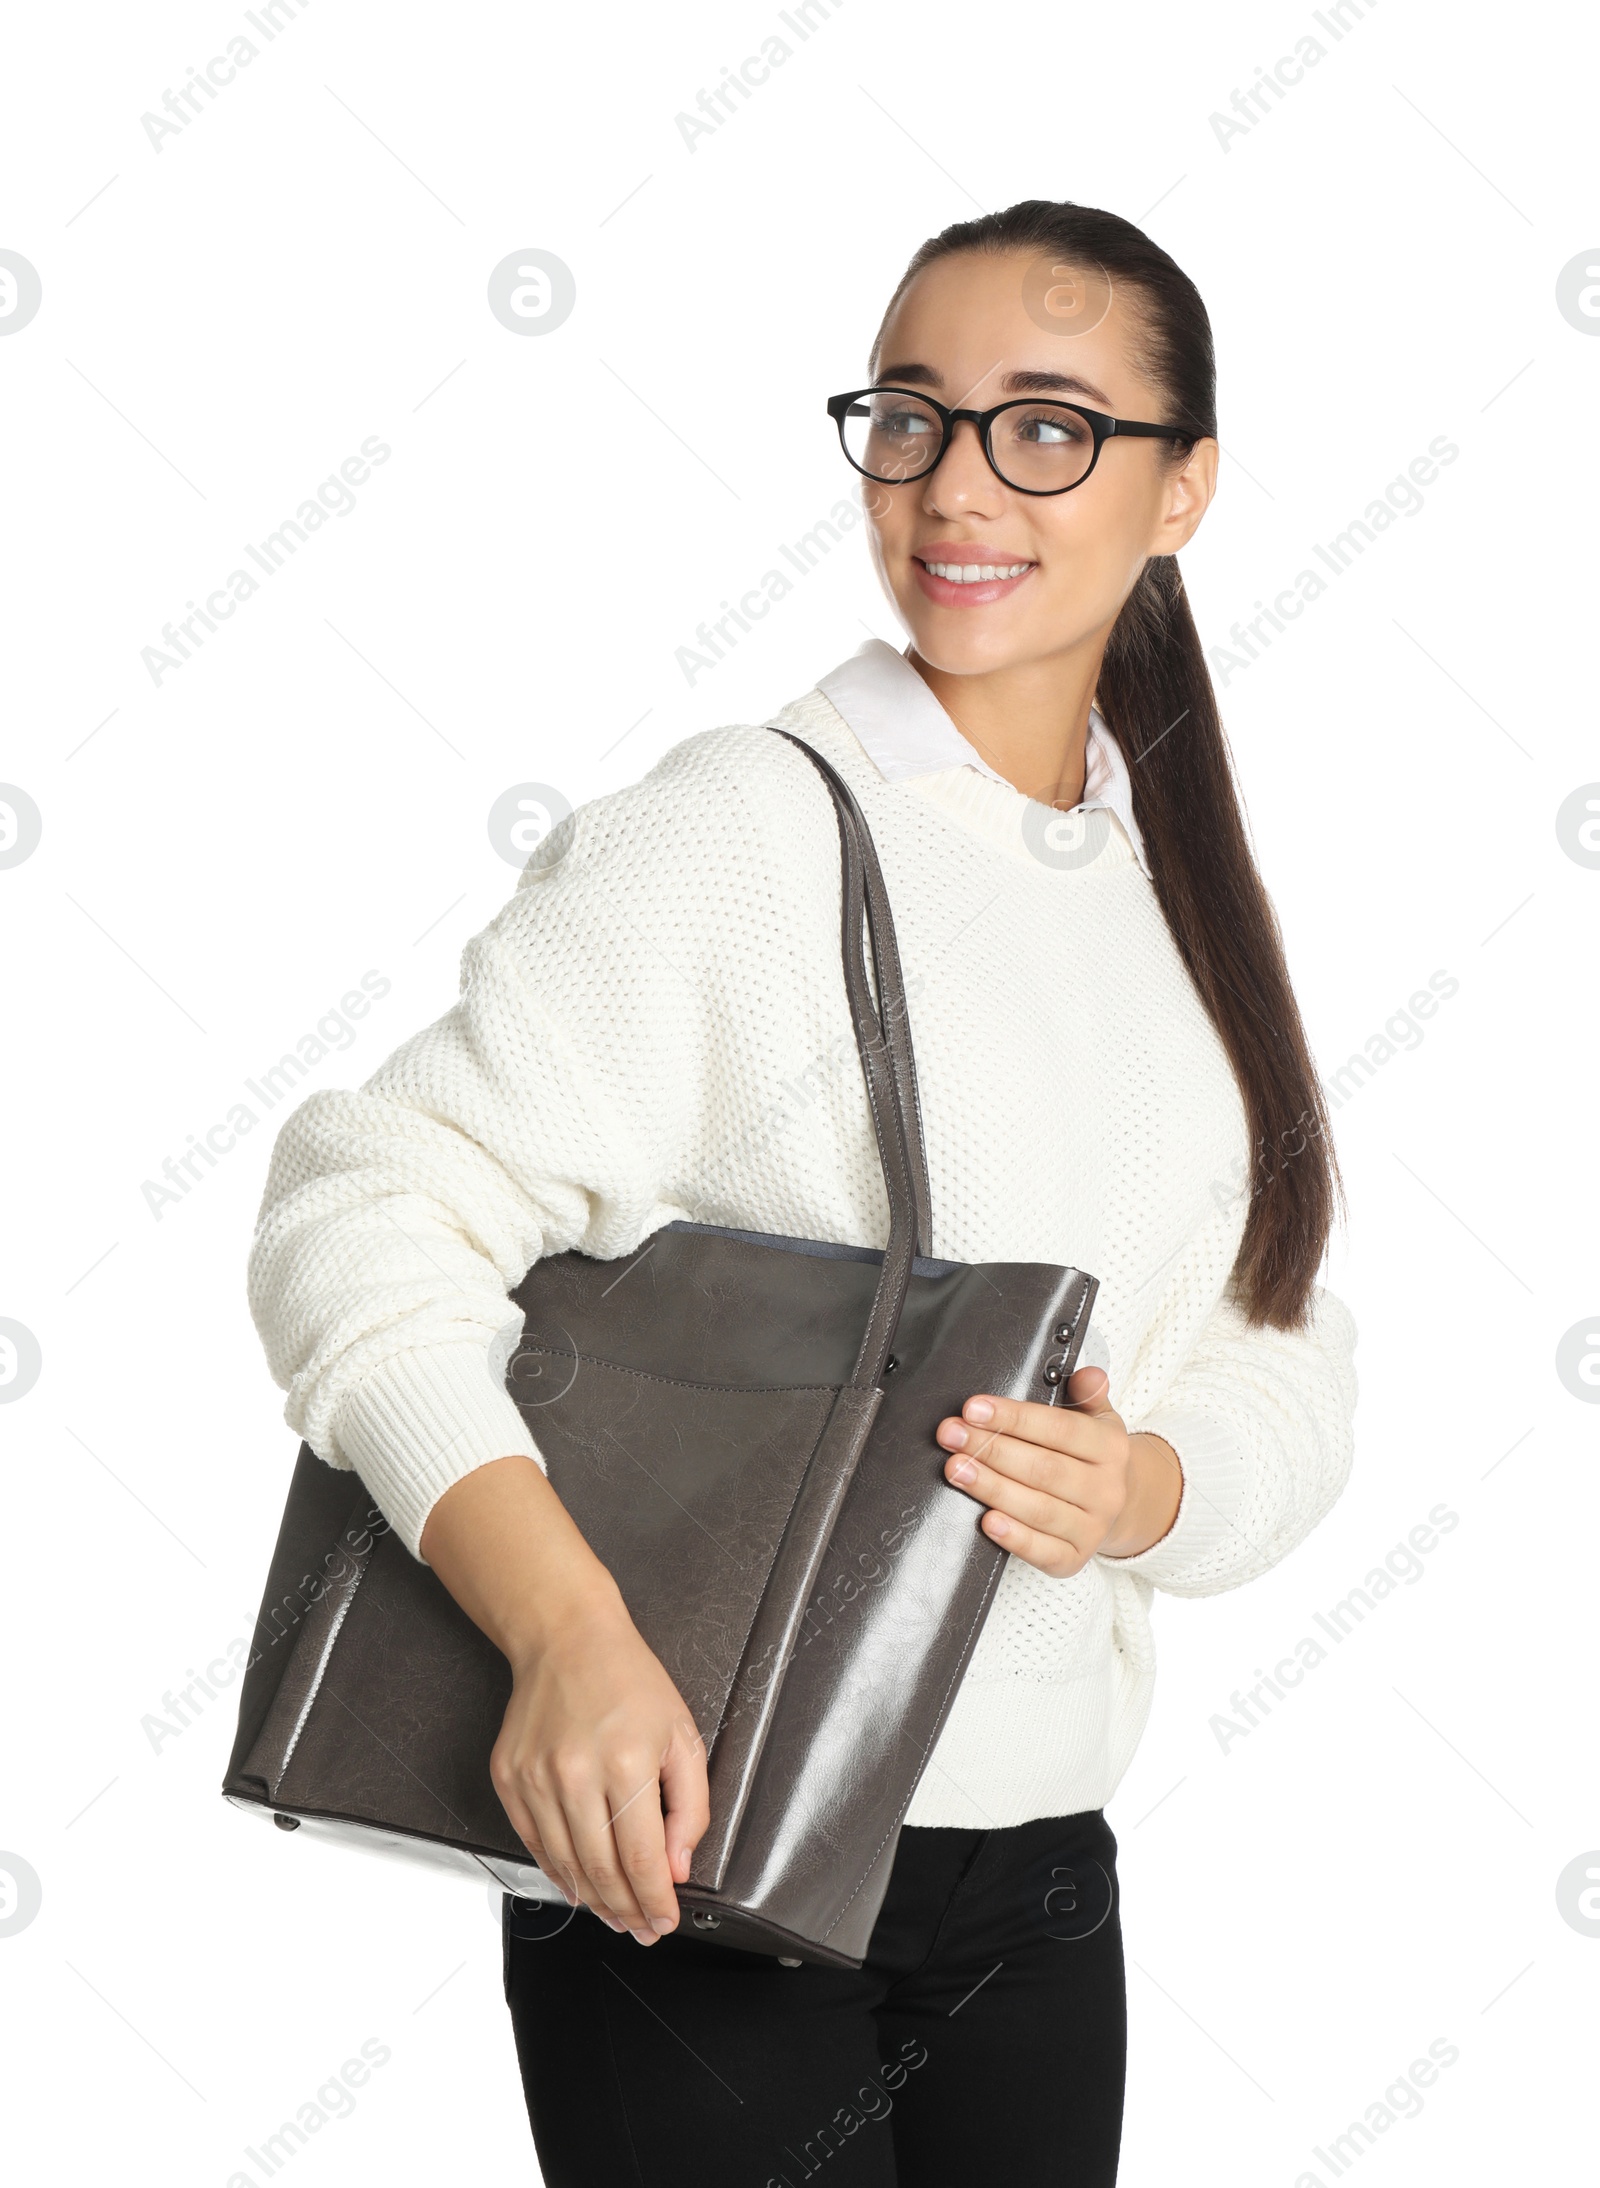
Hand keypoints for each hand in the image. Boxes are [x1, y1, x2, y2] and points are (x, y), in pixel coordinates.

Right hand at [492, 1598, 708, 1945]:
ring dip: (594, 1900)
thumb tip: (677, 1868)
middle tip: (641, 1929)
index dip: (655, 1901)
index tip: (664, 1921)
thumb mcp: (682, 1736)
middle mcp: (575, 1774)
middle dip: (626, 1911)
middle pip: (601, 1871)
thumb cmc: (628, 1680)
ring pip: (566, 1866)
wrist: (567, 1638)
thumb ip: (690, 1807)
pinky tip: (579, 1884)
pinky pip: (535, 1843)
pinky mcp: (509, 1778)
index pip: (642, 1859)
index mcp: (626, 1762)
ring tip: (615, 1914)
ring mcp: (535, 1778)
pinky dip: (559, 1872)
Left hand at [935, 1366, 1182, 1575]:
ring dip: (992, 1488)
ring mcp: (1092, 1528)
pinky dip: (1014, 1537)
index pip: (1059, 1429)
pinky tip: (987, 1521)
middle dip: (991, 1450)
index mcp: (1110, 1448)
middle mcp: (1106, 1490)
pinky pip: (1043, 1551)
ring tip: (956, 1469)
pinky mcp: (1074, 1560)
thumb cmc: (1092, 1456)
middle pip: (1043, 1469)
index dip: (1014, 1418)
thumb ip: (1088, 1393)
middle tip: (952, 1435)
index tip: (973, 1408)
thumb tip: (1087, 1374)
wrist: (1122, 1507)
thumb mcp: (1098, 1419)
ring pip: (1038, 1509)